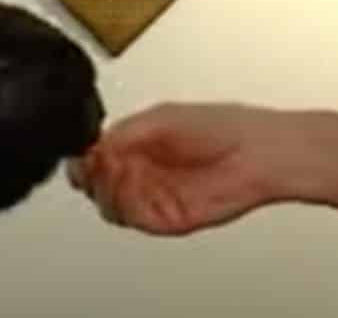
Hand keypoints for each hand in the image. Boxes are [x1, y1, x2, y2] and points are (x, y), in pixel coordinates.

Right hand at [66, 103, 291, 234]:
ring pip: (109, 204)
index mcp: (139, 142)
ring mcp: (152, 195)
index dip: (84, 155)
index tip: (82, 150)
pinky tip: (127, 186)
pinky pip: (132, 219)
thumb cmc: (223, 127)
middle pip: (96, 183)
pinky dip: (122, 205)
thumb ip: (124, 133)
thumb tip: (91, 145)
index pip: (96, 154)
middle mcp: (143, 170)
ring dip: (104, 190)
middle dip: (89, 174)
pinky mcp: (163, 218)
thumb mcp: (161, 118)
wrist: (255, 154)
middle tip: (92, 163)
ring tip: (112, 170)